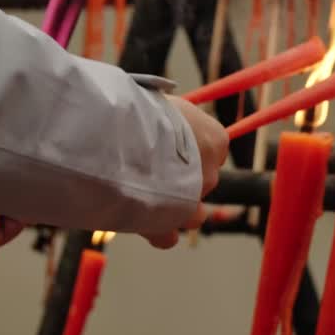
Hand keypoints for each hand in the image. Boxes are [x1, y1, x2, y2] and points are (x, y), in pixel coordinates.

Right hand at [141, 95, 227, 248]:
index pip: (212, 148)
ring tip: (144, 196)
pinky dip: (156, 233)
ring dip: (173, 208)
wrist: (121, 141)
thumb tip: (153, 100)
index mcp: (214, 139)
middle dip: (180, 180)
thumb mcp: (155, 97)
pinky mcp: (168, 223)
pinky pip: (167, 237)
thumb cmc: (136, 111)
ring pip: (191, 213)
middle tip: (147, 169)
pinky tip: (141, 225)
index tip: (167, 145)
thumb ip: (162, 108)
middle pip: (201, 181)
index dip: (189, 149)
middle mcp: (211, 173)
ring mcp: (192, 201)